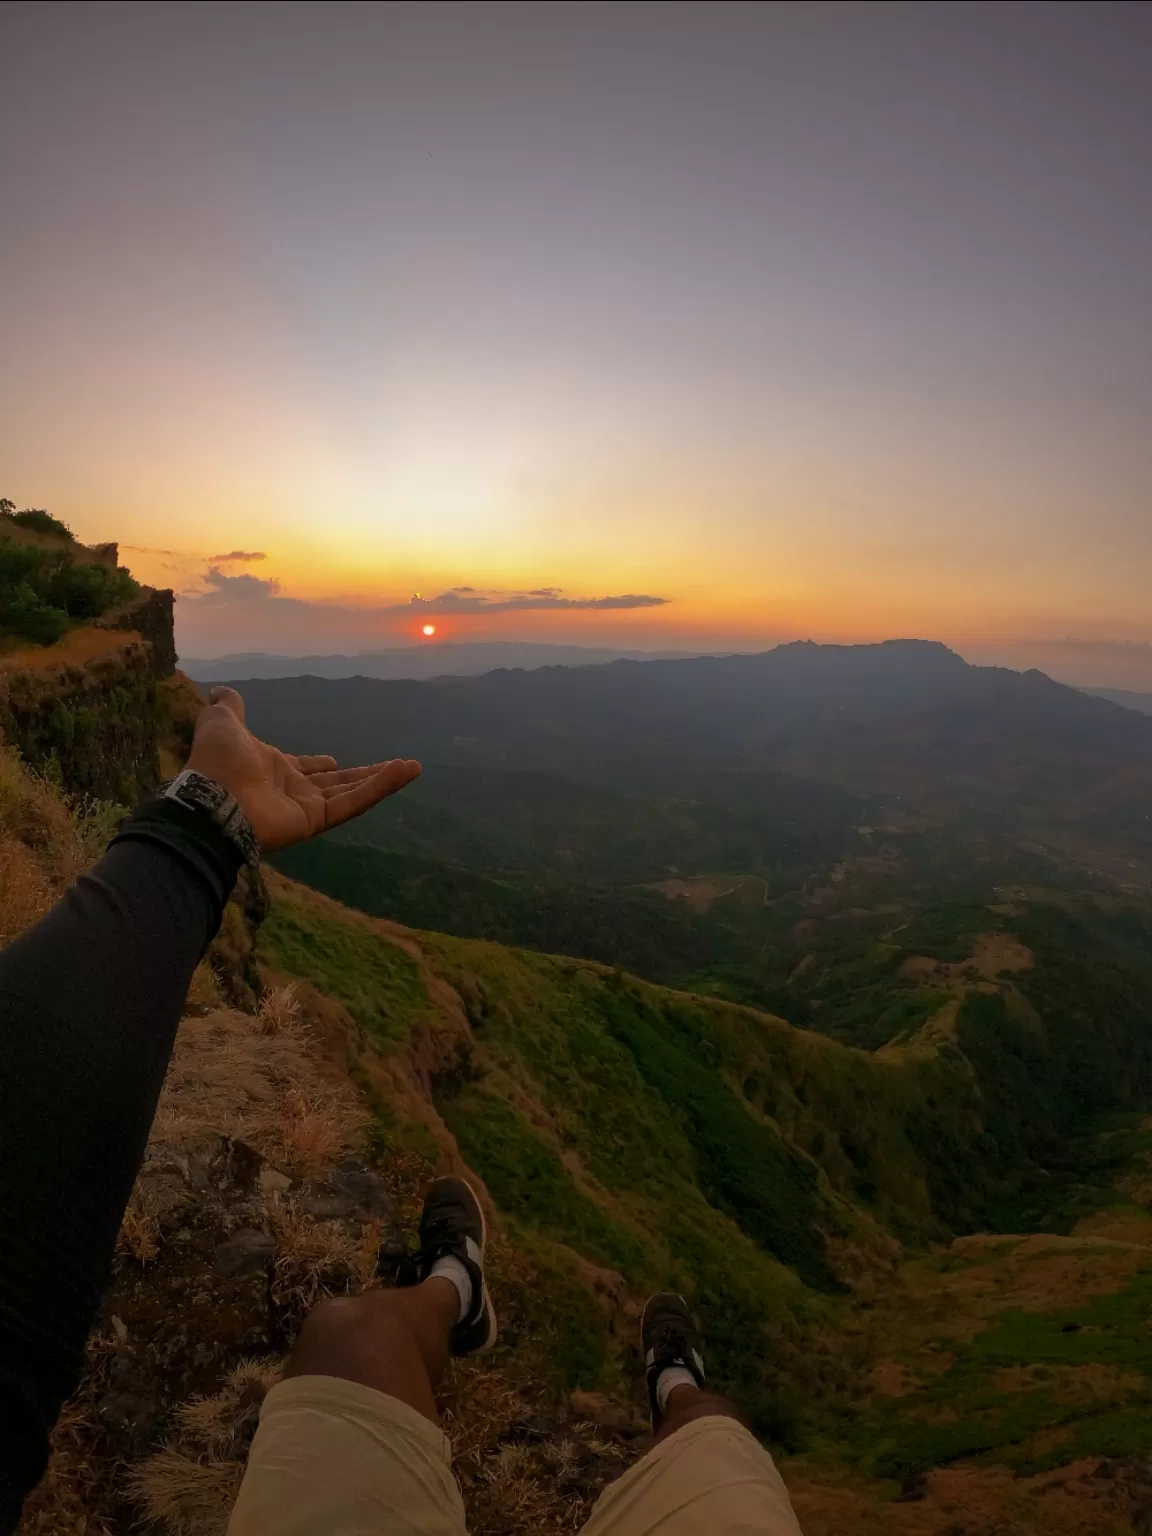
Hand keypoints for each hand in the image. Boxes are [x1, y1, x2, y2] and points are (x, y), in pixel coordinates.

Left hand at [186, 686, 420, 852]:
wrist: (212, 797)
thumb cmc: (217, 762)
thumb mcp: (222, 722)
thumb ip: (229, 707)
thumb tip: (221, 690)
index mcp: (273, 769)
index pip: (303, 769)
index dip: (317, 764)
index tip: (332, 759)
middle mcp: (292, 791)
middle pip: (336, 782)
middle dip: (363, 774)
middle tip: (393, 765)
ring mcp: (306, 808)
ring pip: (352, 793)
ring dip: (383, 780)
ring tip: (414, 767)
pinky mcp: (317, 820)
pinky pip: (354, 803)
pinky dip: (380, 788)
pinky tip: (405, 772)